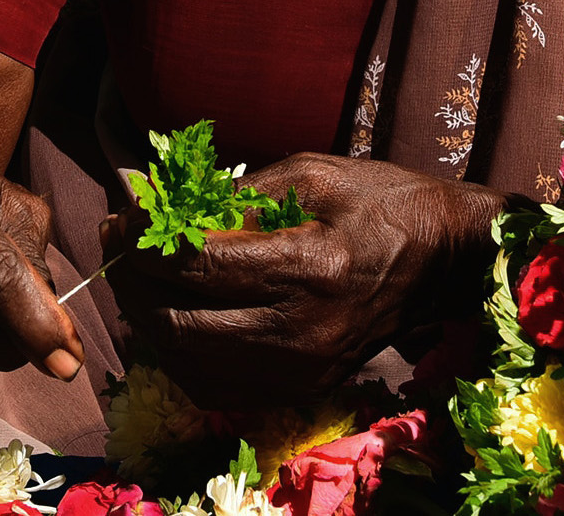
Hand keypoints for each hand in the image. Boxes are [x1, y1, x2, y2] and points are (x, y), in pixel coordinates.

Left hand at [100, 153, 502, 408]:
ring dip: (147, 320)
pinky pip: (216, 387)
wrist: (446, 262)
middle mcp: (302, 331)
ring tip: (135, 277)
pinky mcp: (303, 388)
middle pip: (180, 321)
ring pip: (189, 362)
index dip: (142, 242)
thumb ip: (233, 196)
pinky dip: (178, 356)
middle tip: (116, 244)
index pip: (194, 266)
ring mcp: (303, 368)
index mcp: (306, 267)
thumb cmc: (378, 202)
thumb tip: (160, 208)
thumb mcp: (307, 175)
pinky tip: (171, 317)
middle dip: (131, 282)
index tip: (121, 217)